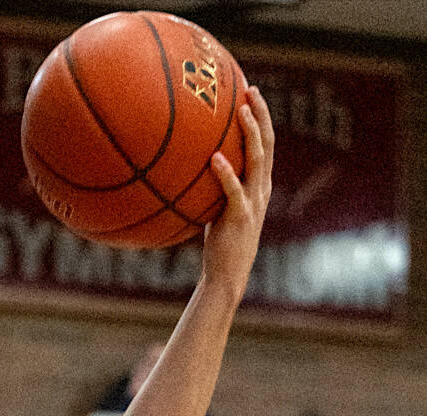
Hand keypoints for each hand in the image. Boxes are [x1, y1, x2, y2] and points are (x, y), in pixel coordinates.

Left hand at [201, 88, 274, 304]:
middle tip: (251, 90)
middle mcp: (261, 189)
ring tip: (240, 112)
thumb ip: (216, 187)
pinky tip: (214, 158)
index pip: (265, 144)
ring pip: (257, 160)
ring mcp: (253, 203)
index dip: (262, 117)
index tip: (251, 93)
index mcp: (259, 185)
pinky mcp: (240, 218)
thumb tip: (196, 165)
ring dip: (250, 133)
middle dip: (261, 114)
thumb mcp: (220, 208)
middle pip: (267, 143)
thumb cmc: (220, 243)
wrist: (227, 275)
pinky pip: (233, 191)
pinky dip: (225, 173)